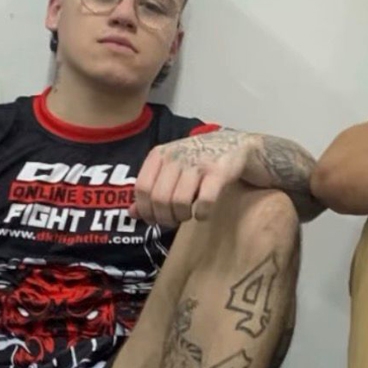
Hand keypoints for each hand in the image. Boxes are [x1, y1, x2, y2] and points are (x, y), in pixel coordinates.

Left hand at [131, 130, 251, 227]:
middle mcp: (176, 156)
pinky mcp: (219, 172)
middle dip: (165, 218)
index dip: (145, 210)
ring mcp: (198, 163)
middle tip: (174, 221)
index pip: (142, 188)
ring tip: (188, 215)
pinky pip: (205, 201)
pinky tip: (203, 213)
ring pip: (179, 202)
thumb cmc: (198, 161)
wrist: (235, 146)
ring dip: (183, 216)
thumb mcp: (170, 171)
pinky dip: (202, 214)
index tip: (153, 220)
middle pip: (159, 198)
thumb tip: (132, 214)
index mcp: (160, 154)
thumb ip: (151, 190)